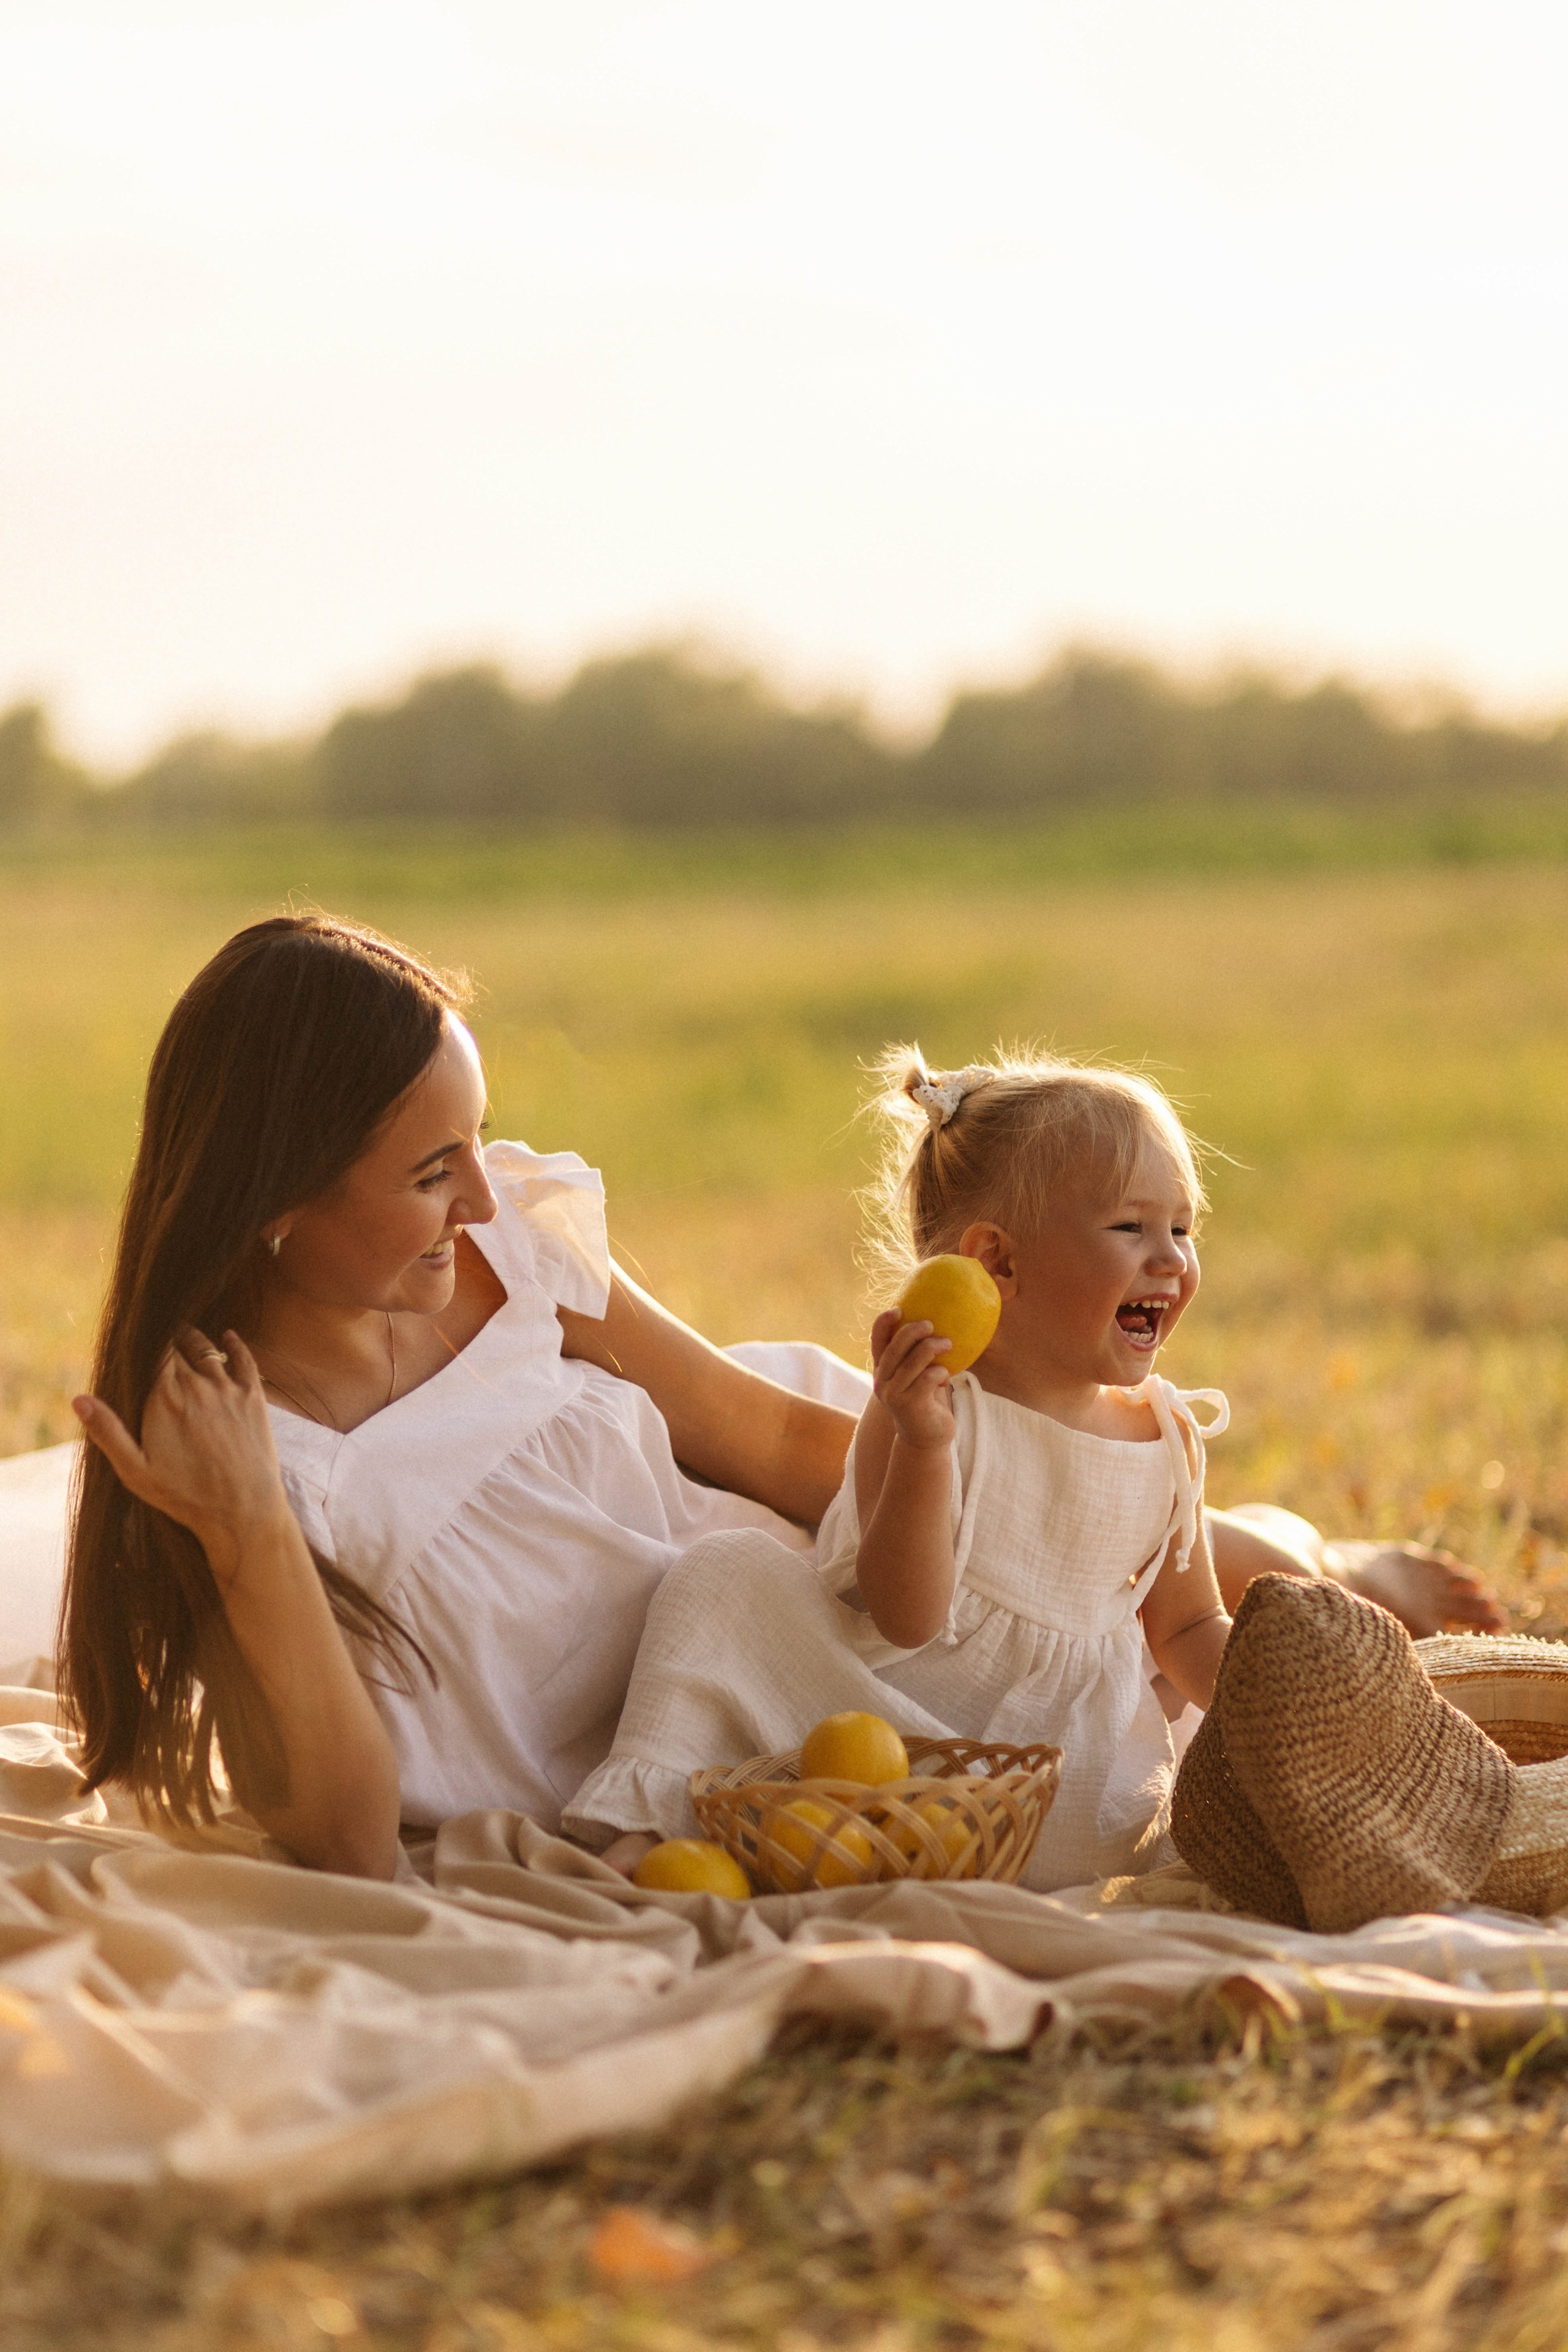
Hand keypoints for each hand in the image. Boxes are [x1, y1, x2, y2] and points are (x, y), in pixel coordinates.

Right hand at [74, 1330, 291, 1588]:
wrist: (242, 1509)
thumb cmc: (185, 1494)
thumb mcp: (136, 1470)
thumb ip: (107, 1431)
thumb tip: (78, 1399)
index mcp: (165, 1399)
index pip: (154, 1351)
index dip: (146, 1340)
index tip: (138, 1338)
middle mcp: (197, 1386)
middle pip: (179, 1346)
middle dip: (167, 1338)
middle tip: (158, 1336)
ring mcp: (228, 1390)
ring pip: (208, 1349)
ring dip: (194, 1339)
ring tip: (184, 1335)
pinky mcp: (253, 1398)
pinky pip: (245, 1360)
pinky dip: (235, 1344)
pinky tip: (228, 1337)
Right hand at [870, 1309, 956, 1451]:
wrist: (926, 1438)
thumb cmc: (926, 1400)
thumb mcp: (917, 1376)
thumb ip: (917, 1357)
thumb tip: (936, 1326)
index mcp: (882, 1371)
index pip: (877, 1342)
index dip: (883, 1324)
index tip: (898, 1309)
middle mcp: (882, 1382)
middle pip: (894, 1349)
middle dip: (912, 1332)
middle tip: (930, 1324)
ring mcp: (894, 1395)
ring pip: (911, 1362)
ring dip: (932, 1348)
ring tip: (948, 1343)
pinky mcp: (910, 1406)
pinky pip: (926, 1379)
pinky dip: (939, 1372)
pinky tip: (946, 1376)